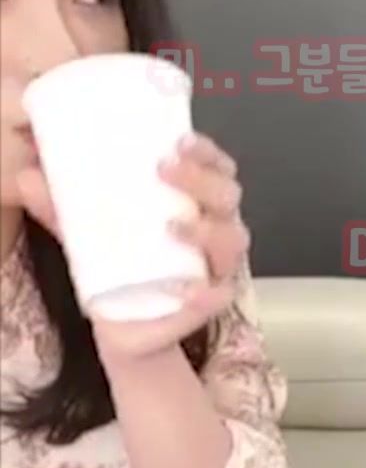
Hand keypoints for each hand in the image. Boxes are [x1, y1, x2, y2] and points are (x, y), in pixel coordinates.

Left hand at [18, 130, 248, 362]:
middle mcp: (215, 230)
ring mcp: (216, 266)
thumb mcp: (89, 234)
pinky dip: (209, 293)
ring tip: (174, 225)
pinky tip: (194, 291)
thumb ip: (62, 208)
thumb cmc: (118, 270)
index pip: (216, 169)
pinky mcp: (210, 302)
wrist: (126, 327)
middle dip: (201, 179)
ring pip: (232, 241)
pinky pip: (219, 296)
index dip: (206, 152)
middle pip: (228, 196)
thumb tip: (30, 176)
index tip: (180, 140)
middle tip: (165, 170)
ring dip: (208, 229)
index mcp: (196, 205)